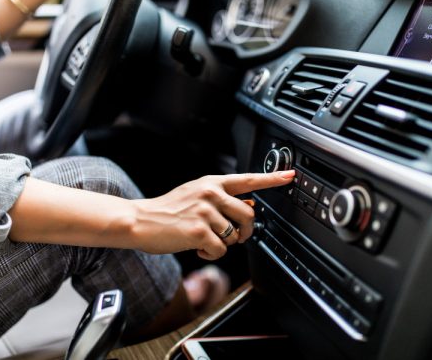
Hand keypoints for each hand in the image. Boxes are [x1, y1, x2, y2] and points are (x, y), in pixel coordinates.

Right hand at [130, 170, 294, 259]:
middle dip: (245, 232)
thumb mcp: (195, 195)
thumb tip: (250, 208)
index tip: (290, 176)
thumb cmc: (168, 210)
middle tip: (232, 236)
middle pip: (249, 216)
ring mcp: (205, 212)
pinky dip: (211, 254)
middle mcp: (210, 194)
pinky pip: (221, 250)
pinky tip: (197, 248)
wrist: (141, 220)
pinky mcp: (198, 231)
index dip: (272, 179)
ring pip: (235, 236)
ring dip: (222, 244)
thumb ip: (221, 200)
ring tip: (204, 240)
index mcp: (212, 183)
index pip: (247, 180)